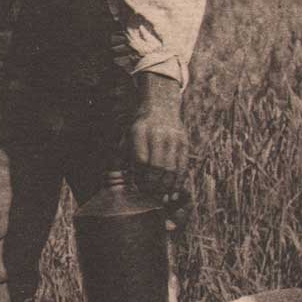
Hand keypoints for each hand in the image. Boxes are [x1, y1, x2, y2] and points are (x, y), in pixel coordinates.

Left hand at [128, 74, 188, 191]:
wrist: (160, 106)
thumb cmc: (139, 128)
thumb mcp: (126, 137)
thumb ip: (121, 157)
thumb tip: (117, 180)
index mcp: (140, 131)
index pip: (142, 161)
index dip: (139, 177)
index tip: (137, 187)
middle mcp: (159, 134)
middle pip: (158, 166)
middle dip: (152, 185)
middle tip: (148, 194)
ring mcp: (174, 138)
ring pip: (171, 169)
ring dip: (165, 186)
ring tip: (159, 195)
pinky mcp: (184, 143)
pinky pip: (182, 167)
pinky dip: (177, 181)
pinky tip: (171, 190)